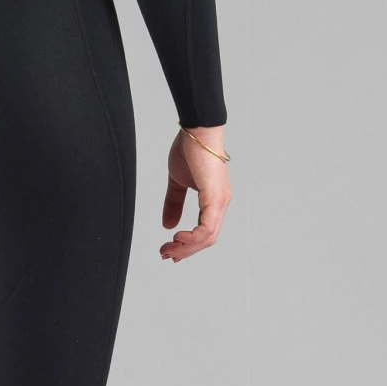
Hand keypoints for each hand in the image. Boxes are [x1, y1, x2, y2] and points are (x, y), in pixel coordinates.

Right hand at [160, 126, 230, 261]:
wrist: (197, 131)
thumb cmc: (190, 150)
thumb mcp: (177, 182)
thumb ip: (173, 203)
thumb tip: (167, 224)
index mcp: (213, 201)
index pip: (204, 232)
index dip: (188, 245)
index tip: (170, 250)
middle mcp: (220, 204)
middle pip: (206, 240)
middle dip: (185, 251)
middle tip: (166, 254)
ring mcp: (220, 202)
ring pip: (207, 238)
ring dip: (186, 247)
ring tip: (169, 248)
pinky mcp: (215, 198)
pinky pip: (207, 227)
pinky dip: (193, 237)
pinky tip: (178, 237)